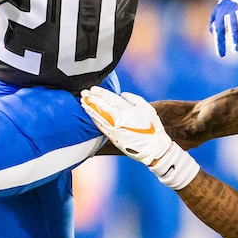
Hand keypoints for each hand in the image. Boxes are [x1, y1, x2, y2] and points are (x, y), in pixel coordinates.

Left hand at [81, 87, 201, 189]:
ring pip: (99, 117)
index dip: (101, 93)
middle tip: (83, 93)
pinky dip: (95, 120)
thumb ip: (134, 99)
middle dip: (92, 99)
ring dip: (90, 109)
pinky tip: (90, 114)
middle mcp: (119, 120)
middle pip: (102, 107)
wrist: (154, 149)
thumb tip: (121, 95)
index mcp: (128, 112)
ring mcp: (115, 130)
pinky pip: (101, 127)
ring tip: (83, 102)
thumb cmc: (153, 127)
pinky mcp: (113, 138)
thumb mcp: (147, 109)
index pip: (111, 100)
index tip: (92, 88)